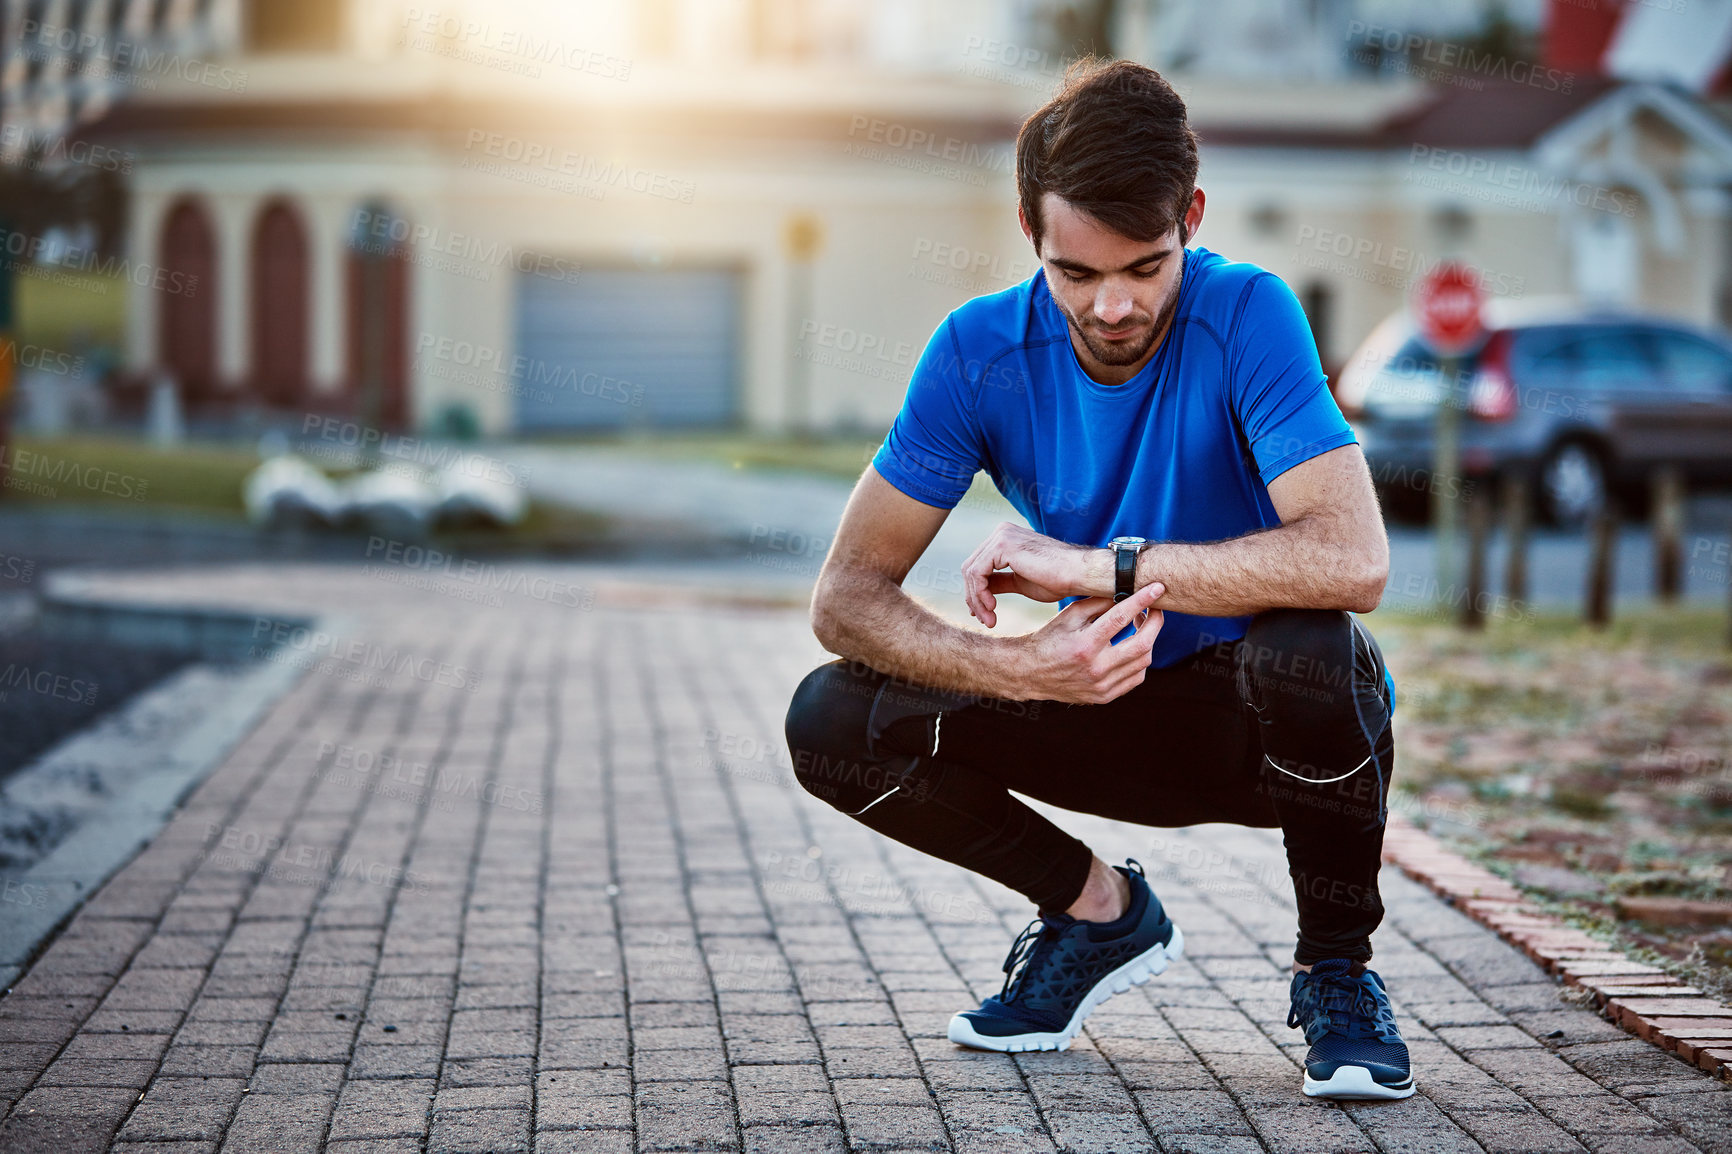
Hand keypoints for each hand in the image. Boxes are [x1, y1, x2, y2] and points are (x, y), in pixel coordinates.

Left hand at [962, 522, 1099, 627]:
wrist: (1080, 575)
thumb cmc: (1059, 580)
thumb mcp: (1020, 583)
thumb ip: (999, 582)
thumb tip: (979, 592)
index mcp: (1005, 538)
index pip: (978, 565)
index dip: (975, 592)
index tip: (982, 614)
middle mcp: (1001, 533)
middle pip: (970, 568)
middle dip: (974, 598)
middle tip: (985, 621)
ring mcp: (1001, 536)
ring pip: (971, 572)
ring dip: (977, 600)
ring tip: (990, 620)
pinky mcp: (1002, 545)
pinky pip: (977, 573)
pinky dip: (980, 594)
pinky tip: (993, 608)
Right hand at [1012, 582, 1165, 703]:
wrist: (1030, 672)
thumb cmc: (1050, 639)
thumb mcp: (1069, 616)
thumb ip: (1098, 603)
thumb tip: (1126, 590)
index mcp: (1084, 645)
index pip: (1120, 618)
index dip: (1142, 600)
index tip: (1157, 588)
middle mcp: (1095, 669)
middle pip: (1142, 645)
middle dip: (1155, 623)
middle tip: (1155, 609)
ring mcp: (1102, 686)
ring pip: (1143, 662)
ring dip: (1148, 640)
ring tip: (1141, 626)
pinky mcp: (1105, 696)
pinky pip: (1136, 678)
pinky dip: (1140, 660)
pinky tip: (1133, 648)